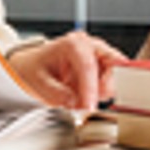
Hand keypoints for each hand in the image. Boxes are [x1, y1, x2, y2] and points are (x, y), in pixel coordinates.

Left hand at [4, 28, 127, 111]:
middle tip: (85, 105)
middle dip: (101, 89)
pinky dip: (99, 95)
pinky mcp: (104, 69)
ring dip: (99, 93)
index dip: (90, 88)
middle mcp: (90, 46)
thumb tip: (74, 102)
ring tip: (77, 98)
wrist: (34, 67)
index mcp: (73, 44)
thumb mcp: (39, 82)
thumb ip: (57, 93)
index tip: (88, 106)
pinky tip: (83, 96)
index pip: (88, 66)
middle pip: (111, 67)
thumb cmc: (36, 68)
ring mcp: (99, 57)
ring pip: (114, 77)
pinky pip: (110, 84)